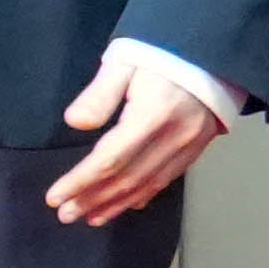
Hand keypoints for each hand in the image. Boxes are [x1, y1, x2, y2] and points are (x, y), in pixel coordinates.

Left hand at [49, 52, 224, 224]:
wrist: (213, 51)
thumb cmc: (161, 54)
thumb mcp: (124, 62)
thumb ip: (99, 94)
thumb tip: (74, 123)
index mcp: (152, 115)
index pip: (110, 159)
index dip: (81, 181)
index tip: (55, 197)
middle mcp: (174, 137)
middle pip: (128, 177)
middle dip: (93, 198)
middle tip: (65, 214)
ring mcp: (190, 145)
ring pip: (149, 184)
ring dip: (117, 203)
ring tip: (89, 216)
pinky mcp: (198, 147)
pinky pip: (168, 178)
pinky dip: (144, 195)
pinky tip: (127, 205)